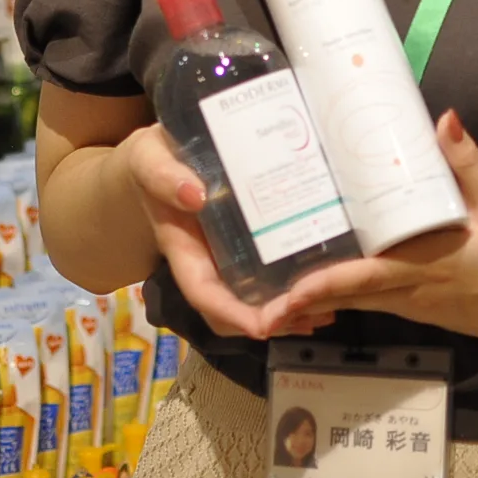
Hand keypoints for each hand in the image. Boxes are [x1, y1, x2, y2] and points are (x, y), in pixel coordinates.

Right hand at [115, 124, 338, 340]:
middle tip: (313, 313)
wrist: (159, 152)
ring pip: (253, 302)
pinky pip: (268, 278)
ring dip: (287, 314)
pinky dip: (293, 291)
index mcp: (181, 247)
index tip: (262, 326)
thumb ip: (164, 176)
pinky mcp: (248, 244)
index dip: (230, 313)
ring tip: (327, 309)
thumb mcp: (150, 159)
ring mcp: (227, 256)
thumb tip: (195, 195)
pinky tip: (325, 286)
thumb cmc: (154, 157)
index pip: (202, 291)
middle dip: (269, 321)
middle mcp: (206, 260)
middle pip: (232, 311)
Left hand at [250, 110, 477, 345]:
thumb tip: (443, 118)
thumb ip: (468, 162)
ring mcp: (410, 305)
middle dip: (299, 301)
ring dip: (313, 299)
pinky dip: (338, 295)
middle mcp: (409, 293)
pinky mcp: (414, 308)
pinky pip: (368, 301)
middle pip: (343, 297)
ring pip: (352, 302)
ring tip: (268, 288)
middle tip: (252, 295)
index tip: (287, 289)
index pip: (365, 279)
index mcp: (426, 268)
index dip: (323, 286)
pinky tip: (314, 281)